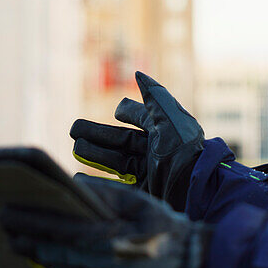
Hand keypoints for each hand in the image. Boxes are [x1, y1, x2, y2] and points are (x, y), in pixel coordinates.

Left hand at [0, 173, 208, 267]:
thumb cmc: (172, 232)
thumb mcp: (143, 204)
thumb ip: (108, 195)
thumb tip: (74, 185)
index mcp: (112, 241)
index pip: (61, 232)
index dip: (31, 224)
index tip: (8, 216)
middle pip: (59, 258)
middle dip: (31, 245)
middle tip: (9, 236)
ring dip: (51, 263)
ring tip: (30, 250)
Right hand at [71, 71, 203, 210]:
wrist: (193, 185)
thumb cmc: (181, 148)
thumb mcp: (169, 117)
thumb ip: (154, 95)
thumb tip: (138, 74)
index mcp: (164, 131)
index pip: (142, 119)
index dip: (128, 113)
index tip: (117, 112)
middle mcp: (156, 151)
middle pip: (122, 140)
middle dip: (98, 134)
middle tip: (73, 130)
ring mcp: (150, 173)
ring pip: (116, 161)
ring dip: (94, 154)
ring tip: (75, 148)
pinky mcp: (144, 193)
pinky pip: (117, 186)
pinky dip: (97, 183)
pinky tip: (80, 179)